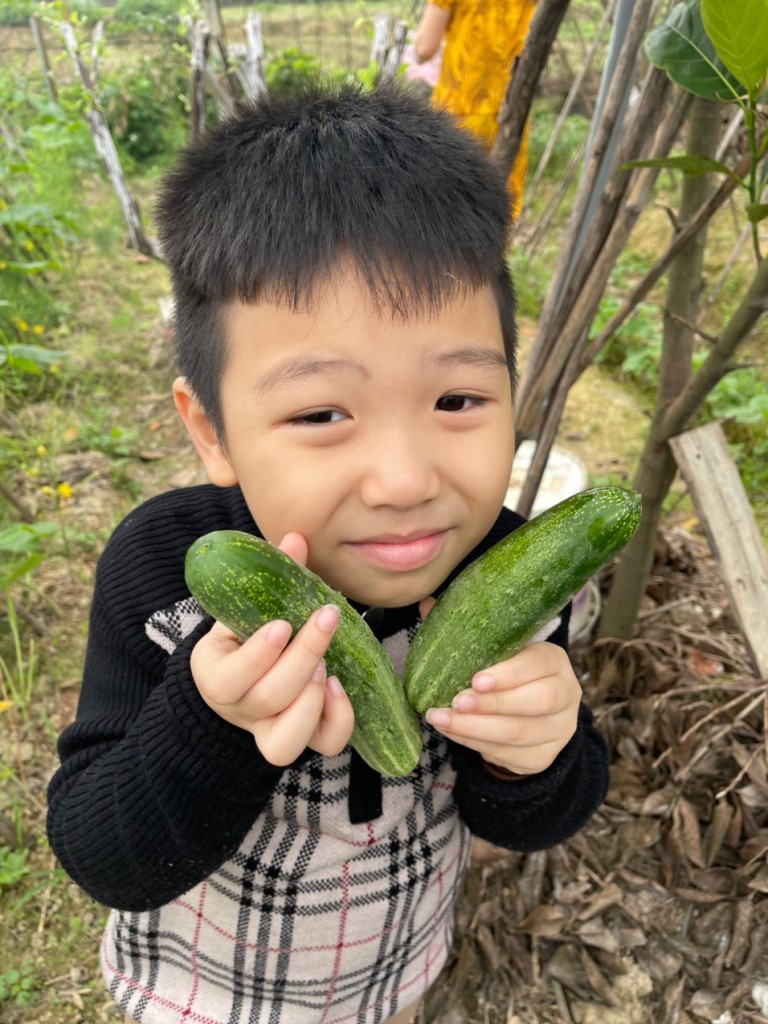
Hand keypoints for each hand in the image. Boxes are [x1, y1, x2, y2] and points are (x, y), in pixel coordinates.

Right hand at [190, 532, 354, 765]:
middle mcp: (240, 711)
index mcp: (215, 676)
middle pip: (268, 699)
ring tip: (327, 666)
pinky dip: (338, 720)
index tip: (281, 625)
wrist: (240, 681)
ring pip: (287, 740)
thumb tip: (296, 536)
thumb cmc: (246, 636)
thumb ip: (271, 576)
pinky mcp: (302, 738)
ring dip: (313, 700)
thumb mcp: (247, 607)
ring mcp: (269, 730)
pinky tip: (341, 688)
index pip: (228, 680)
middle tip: (323, 623)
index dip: (257, 656)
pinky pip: (323, 745)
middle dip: (302, 660)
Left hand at [423, 639, 581, 776]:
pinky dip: (475, 744)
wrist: (533, 715)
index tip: (476, 678)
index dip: (510, 673)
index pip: (539, 664)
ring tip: (440, 719)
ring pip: (518, 733)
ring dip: (475, 728)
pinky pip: (508, 754)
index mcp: (555, 661)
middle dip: (492, 704)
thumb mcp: (496, 650)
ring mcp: (557, 730)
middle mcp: (566, 695)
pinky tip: (452, 732)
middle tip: (456, 701)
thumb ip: (467, 630)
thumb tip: (426, 604)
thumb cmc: (509, 672)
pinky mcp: (542, 758)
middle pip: (536, 702)